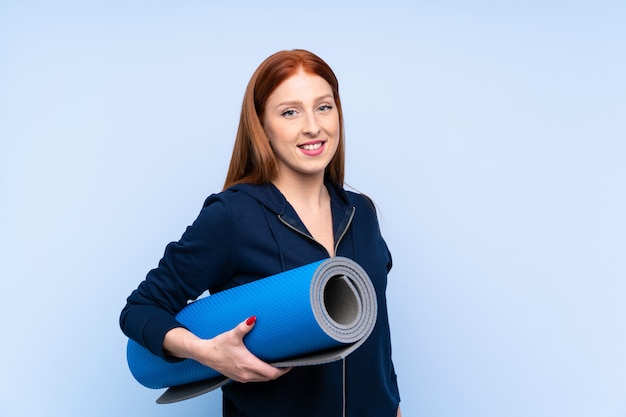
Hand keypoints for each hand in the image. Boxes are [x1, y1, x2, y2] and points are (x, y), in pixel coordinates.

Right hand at [164, 317, 290, 382]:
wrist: (205, 353)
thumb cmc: (218, 345)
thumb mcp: (233, 335)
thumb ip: (244, 326)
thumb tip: (253, 319)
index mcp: (248, 364)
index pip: (271, 373)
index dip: (282, 370)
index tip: (290, 365)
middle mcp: (246, 374)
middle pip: (268, 378)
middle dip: (279, 372)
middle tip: (286, 364)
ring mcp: (241, 377)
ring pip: (261, 379)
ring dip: (269, 374)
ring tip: (276, 365)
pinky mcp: (237, 377)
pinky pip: (254, 379)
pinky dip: (261, 375)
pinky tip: (262, 366)